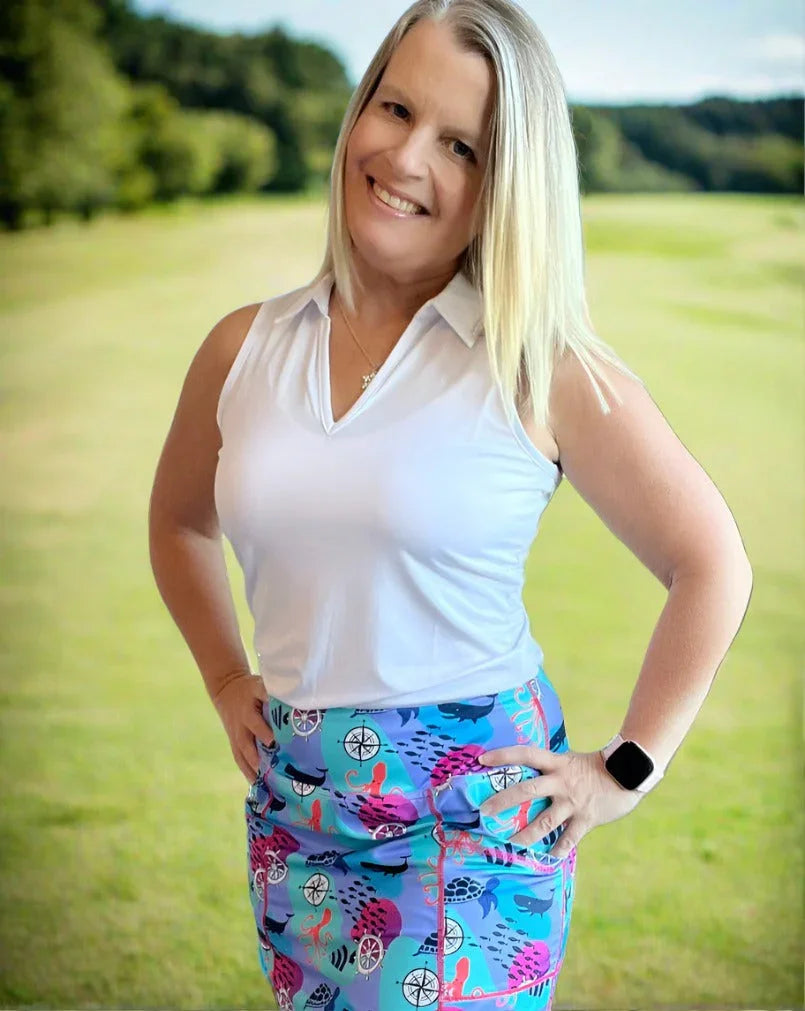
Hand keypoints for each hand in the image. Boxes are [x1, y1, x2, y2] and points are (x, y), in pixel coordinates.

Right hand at [212, 671, 274, 783]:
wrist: (227, 689)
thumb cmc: (250, 688)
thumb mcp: (260, 684)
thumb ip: (273, 693)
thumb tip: (295, 700)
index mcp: (249, 708)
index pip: (256, 719)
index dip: (264, 728)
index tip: (274, 739)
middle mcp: (242, 722)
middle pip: (248, 739)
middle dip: (258, 751)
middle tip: (271, 763)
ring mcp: (236, 734)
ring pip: (243, 752)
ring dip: (252, 766)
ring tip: (264, 780)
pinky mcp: (234, 741)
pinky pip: (239, 758)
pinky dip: (246, 771)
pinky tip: (255, 782)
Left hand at [477, 745, 644, 858]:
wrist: (628, 774)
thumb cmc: (594, 768)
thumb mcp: (568, 761)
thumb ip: (550, 768)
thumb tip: (525, 770)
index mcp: (556, 763)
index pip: (525, 754)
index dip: (504, 755)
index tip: (482, 759)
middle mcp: (561, 782)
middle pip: (527, 790)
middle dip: (504, 800)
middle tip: (484, 811)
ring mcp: (573, 802)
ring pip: (545, 821)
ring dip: (525, 835)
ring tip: (509, 845)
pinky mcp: (586, 819)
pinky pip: (569, 839)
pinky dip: (558, 850)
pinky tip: (548, 859)